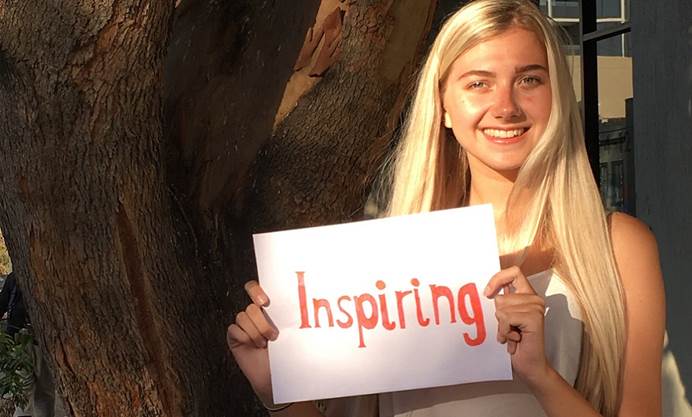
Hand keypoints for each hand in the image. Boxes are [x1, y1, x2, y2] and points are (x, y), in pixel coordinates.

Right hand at [227, 280, 278, 406]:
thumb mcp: (289, 332)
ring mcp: (243, 325)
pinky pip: (235, 329)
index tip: (266, 303)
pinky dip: (245, 338)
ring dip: (256, 333)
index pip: (255, 289)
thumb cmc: (283, 353)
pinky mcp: (234, 336)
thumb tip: (299, 306)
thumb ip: (288, 318)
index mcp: (266, 309)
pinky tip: (253, 346)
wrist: (273, 374)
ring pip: (243, 317)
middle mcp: (253, 315)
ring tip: (265, 344)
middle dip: (262, 321)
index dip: (256, 291)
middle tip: (272, 335)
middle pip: (251, 307)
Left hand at [484, 266, 549, 384]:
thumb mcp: (505, 318)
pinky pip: (506, 318)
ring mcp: (536, 307)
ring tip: (512, 335)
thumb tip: (487, 290)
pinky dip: (505, 331)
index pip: (513, 272)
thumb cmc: (517, 343)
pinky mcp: (534, 317)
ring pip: (501, 307)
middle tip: (509, 330)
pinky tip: (515, 339)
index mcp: (528, 295)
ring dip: (502, 326)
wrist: (530, 365)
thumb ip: (502, 302)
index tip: (487, 293)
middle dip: (498, 317)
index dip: (497, 278)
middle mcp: (534, 298)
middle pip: (501, 296)